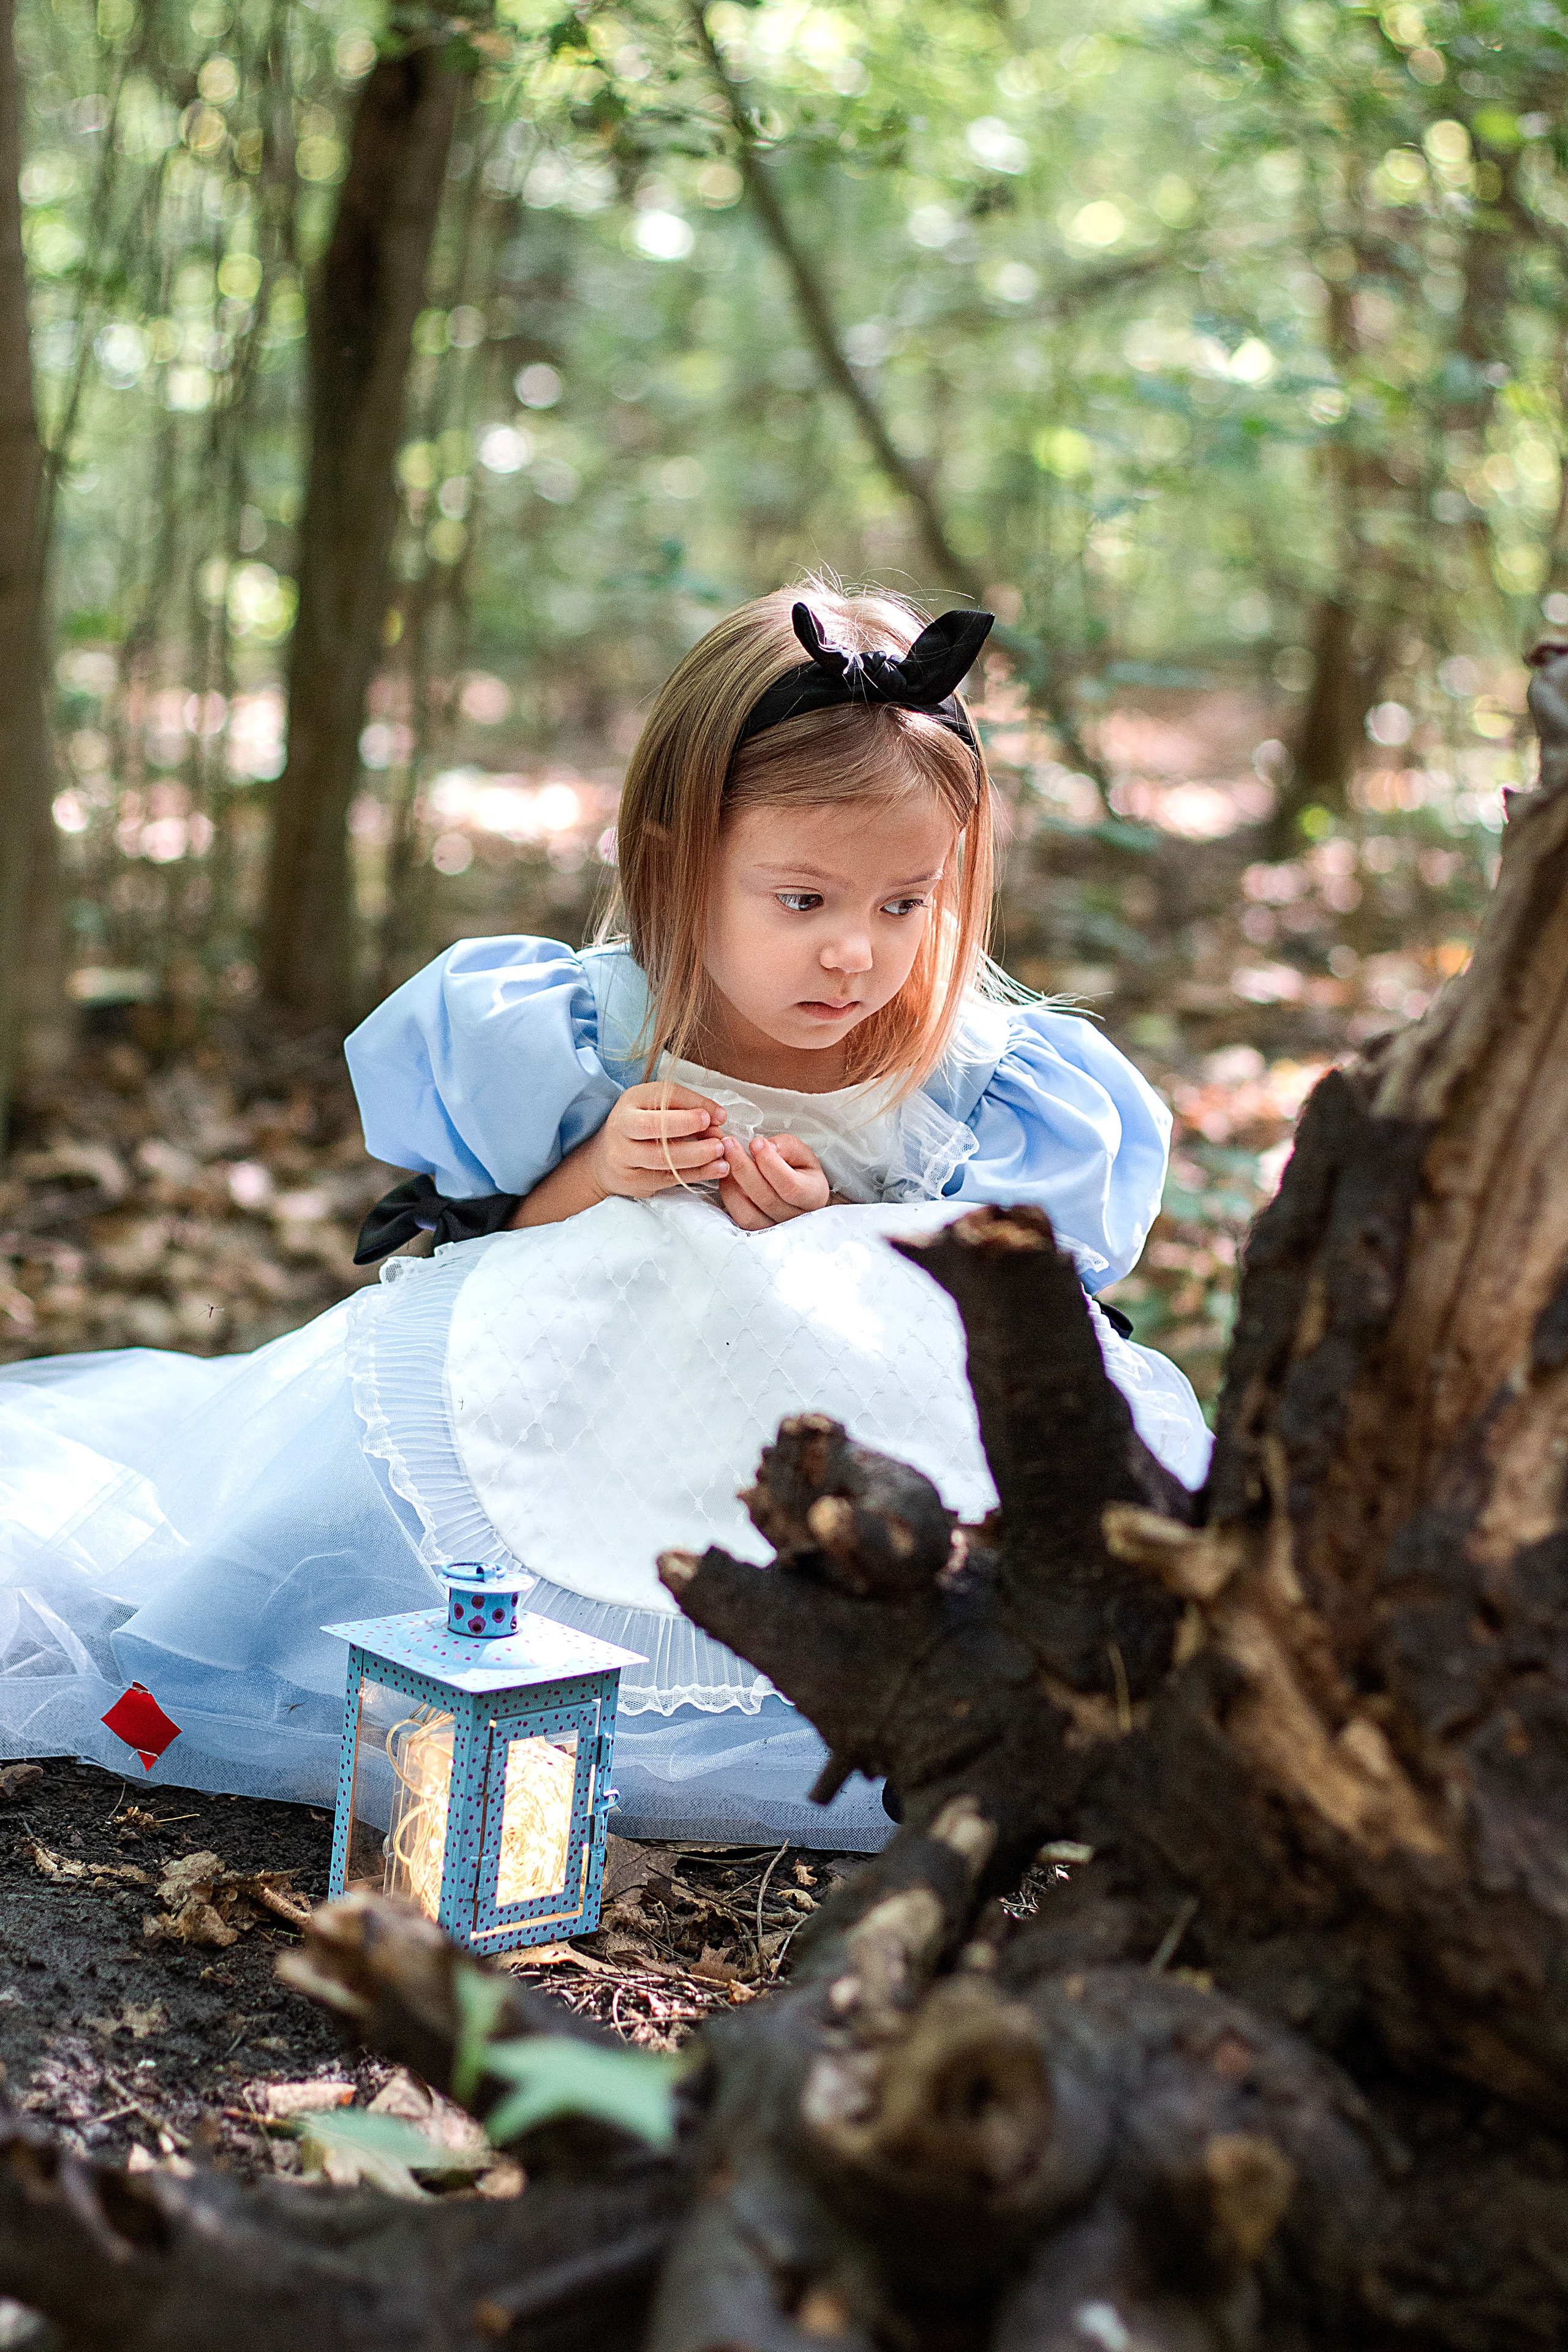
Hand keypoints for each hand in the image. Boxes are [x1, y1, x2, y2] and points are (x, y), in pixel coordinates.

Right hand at [588, 1082, 728, 1201]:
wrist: (605, 1161)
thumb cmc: (639, 1130)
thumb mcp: (654, 1109)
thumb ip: (684, 1109)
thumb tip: (718, 1117)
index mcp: (631, 1100)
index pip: (665, 1095)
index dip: (696, 1103)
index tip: (719, 1115)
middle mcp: (623, 1125)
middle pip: (655, 1125)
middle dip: (689, 1126)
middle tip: (717, 1133)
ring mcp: (624, 1156)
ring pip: (662, 1157)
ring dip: (697, 1155)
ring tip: (720, 1152)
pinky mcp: (633, 1180)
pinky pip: (668, 1178)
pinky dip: (696, 1174)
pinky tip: (715, 1169)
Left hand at [717, 1132, 830, 1230]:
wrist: (799, 1195)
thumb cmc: (801, 1173)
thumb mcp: (802, 1153)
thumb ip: (786, 1146)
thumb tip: (765, 1147)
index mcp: (813, 1196)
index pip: (791, 1186)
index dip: (770, 1163)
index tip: (756, 1143)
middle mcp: (795, 1218)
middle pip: (766, 1198)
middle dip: (743, 1167)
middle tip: (729, 1144)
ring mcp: (774, 1227)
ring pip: (748, 1212)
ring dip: (732, 1182)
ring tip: (727, 1159)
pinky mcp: (756, 1230)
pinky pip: (737, 1215)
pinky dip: (729, 1194)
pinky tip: (729, 1176)